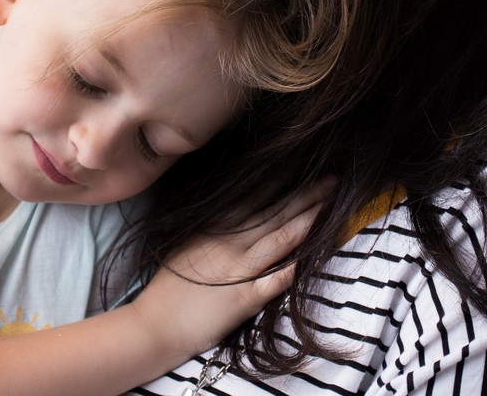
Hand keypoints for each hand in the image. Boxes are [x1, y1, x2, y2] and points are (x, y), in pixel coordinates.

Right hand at [130, 179, 332, 357]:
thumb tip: (238, 208)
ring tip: (331, 203)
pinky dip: (296, 266)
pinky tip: (316, 254)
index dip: (280, 179)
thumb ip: (214, 226)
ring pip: (282, 239)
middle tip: (332, 178)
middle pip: (276, 213)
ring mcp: (239, 270)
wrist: (154, 324)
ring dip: (310, 220)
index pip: (255, 196)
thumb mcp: (188, 242)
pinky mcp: (245, 299)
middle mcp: (230, 243)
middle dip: (306, 194)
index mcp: (214, 227)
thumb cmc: (170, 285)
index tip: (301, 161)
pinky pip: (277, 280)